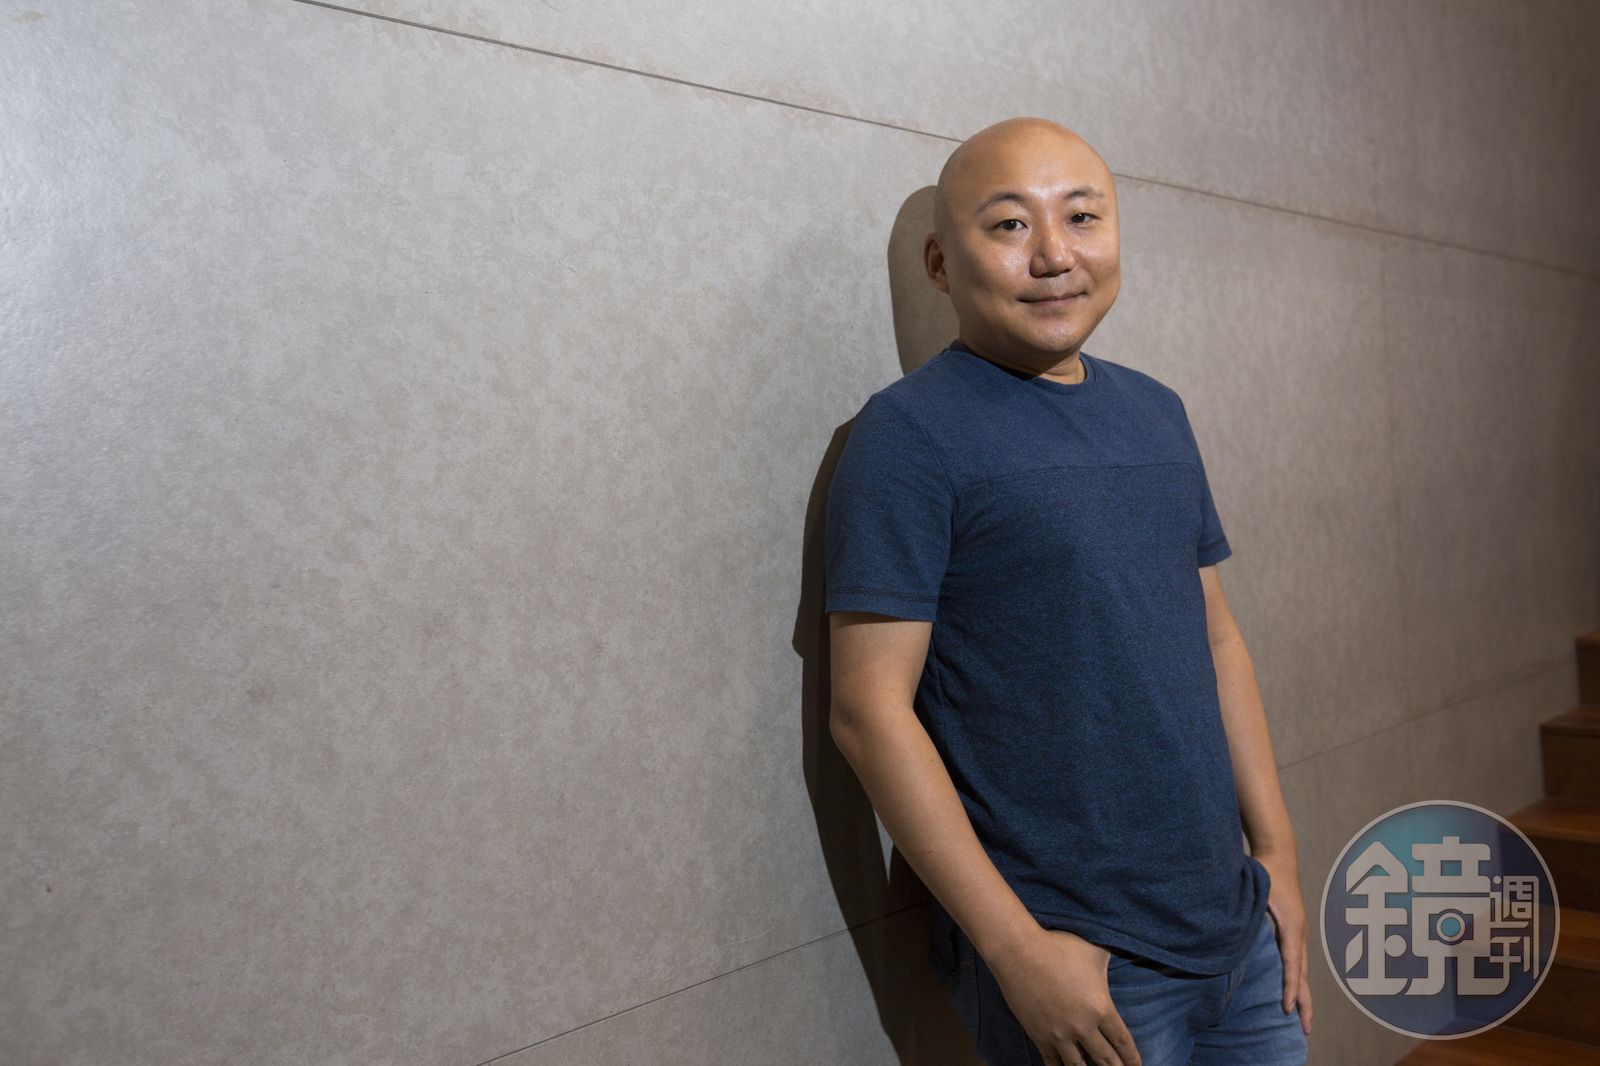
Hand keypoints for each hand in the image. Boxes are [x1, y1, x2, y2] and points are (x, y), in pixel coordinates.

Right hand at [985, 926, 1141, 1065]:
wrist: (1019, 952)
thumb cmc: (1059, 946)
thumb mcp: (1094, 951)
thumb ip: (1109, 963)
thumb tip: (1124, 951)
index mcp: (1101, 1008)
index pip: (1123, 1042)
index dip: (1132, 1058)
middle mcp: (1083, 1027)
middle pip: (1106, 1059)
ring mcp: (1059, 1034)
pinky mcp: (1038, 1035)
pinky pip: (1053, 1062)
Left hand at [1256, 850, 1313, 1035]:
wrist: (1279, 854)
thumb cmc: (1266, 871)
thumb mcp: (1257, 889)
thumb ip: (1247, 909)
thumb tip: (1234, 930)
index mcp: (1291, 926)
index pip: (1292, 963)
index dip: (1290, 987)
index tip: (1286, 1008)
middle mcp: (1300, 933)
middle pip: (1303, 974)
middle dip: (1304, 1002)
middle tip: (1305, 1029)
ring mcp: (1299, 933)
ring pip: (1303, 970)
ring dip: (1303, 995)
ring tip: (1303, 1019)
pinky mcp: (1294, 932)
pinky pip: (1297, 962)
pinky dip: (1297, 981)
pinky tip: (1293, 994)